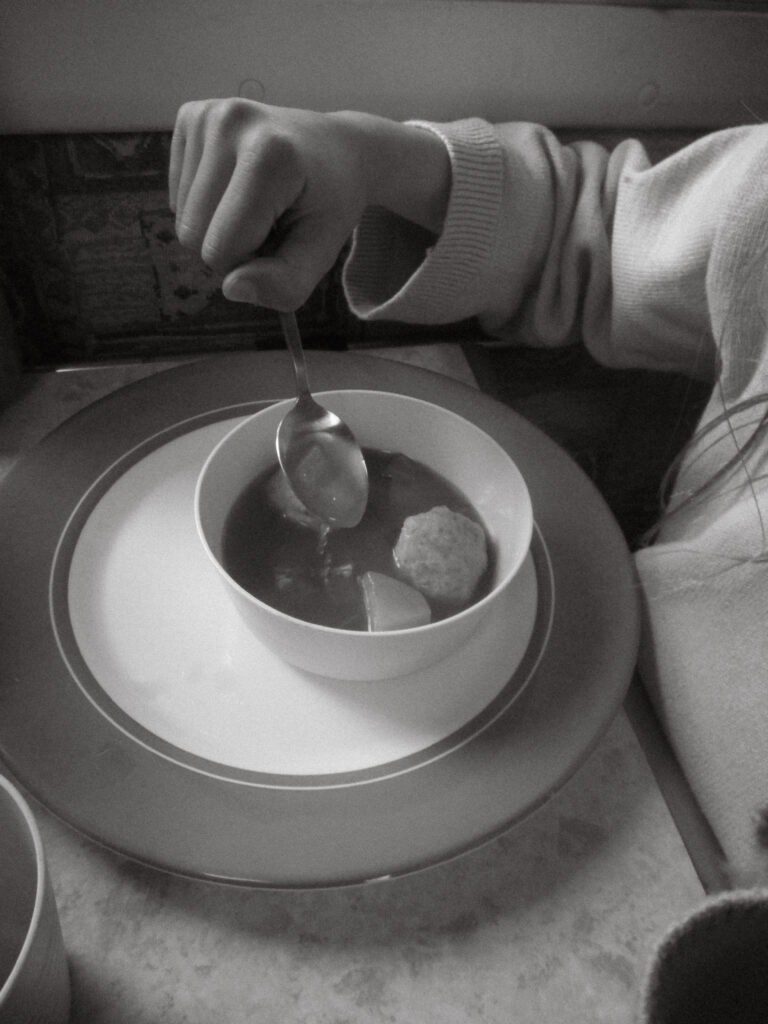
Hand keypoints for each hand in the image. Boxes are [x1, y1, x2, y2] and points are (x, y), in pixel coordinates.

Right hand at [169, 98, 369, 310]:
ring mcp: (207, 114)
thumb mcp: (321, 252)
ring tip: (257, 201)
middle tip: (270, 221)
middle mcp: (230, 123)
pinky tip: (237, 184)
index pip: (220, 248)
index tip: (280, 238)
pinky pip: (177, 193)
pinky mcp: (191, 114)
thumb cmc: (329, 203)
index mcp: (269, 157)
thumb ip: (284, 284)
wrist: (337, 149)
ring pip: (181, 216)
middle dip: (229, 246)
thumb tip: (231, 289)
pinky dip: (205, 203)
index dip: (248, 263)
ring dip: (217, 225)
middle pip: (192, 234)